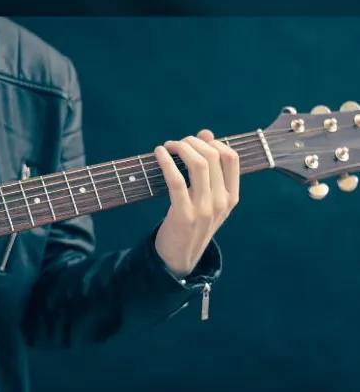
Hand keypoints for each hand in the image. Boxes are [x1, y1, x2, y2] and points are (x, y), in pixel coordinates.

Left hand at [154, 129, 239, 277]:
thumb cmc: (193, 223)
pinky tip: (159, 153)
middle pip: (213, 156)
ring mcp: (204, 209)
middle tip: (177, 143)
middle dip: (193, 142)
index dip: (214, 142)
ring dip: (181, 147)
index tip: (197, 141)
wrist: (180, 257)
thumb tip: (207, 133)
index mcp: (231, 197)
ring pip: (198, 164)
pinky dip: (166, 161)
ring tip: (168, 146)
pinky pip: (176, 180)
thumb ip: (210, 169)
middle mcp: (221, 202)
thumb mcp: (208, 198)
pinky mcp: (183, 214)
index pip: (232, 158)